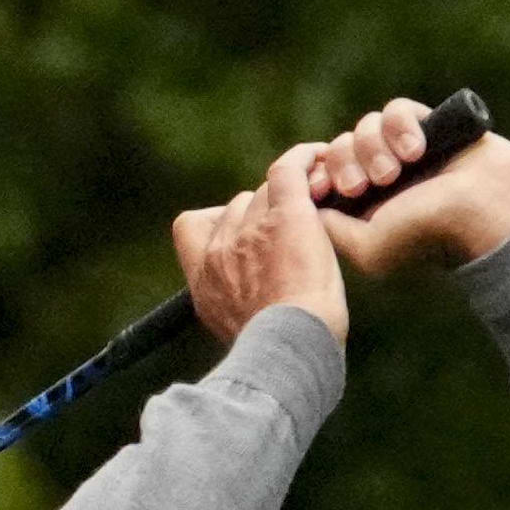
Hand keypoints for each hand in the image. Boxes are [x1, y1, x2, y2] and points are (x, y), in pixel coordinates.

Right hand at [173, 144, 347, 346]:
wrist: (291, 348)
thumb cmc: (279, 351)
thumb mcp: (239, 332)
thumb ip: (236, 304)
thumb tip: (251, 300)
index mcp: (204, 279)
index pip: (190, 227)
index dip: (215, 223)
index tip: (238, 235)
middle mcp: (221, 250)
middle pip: (238, 206)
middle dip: (263, 214)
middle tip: (297, 230)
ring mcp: (250, 230)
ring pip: (266, 193)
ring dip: (288, 195)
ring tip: (318, 200)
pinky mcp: (285, 216)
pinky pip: (288, 170)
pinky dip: (304, 160)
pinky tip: (319, 158)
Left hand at [301, 96, 509, 274]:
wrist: (493, 208)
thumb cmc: (431, 233)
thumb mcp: (369, 249)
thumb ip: (330, 228)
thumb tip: (307, 203)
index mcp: (361, 210)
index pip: (320, 179)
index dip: (315, 175)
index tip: (322, 186)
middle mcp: (380, 181)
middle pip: (338, 149)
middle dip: (348, 162)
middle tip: (373, 183)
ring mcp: (403, 153)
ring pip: (364, 126)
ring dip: (375, 145)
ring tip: (402, 168)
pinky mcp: (428, 127)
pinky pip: (396, 109)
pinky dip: (400, 124)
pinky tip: (418, 148)